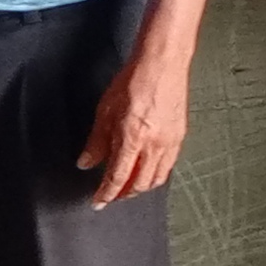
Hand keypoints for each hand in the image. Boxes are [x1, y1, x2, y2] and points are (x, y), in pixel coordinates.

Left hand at [77, 44, 192, 203]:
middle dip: (124, 194)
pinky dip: (155, 175)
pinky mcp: (180, 137)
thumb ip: (96, 141)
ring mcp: (170, 143)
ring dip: (140, 188)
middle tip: (112, 196)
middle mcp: (154, 145)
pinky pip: (168, 166)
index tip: (98, 202)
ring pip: (156, 179)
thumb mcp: (105, 110)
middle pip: (139, 184)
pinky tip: (147, 171)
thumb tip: (86, 162)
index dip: (106, 194)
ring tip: (128, 187)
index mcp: (132, 138)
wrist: (162, 63)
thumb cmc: (134, 80)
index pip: (117, 178)